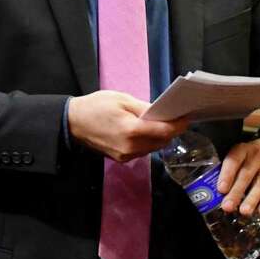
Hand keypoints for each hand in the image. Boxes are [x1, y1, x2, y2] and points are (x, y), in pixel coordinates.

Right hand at [67, 90, 187, 161]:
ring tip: (157, 125)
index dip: (178, 125)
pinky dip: (147, 142)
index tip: (187, 118)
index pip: (164, 131)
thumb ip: (144, 108)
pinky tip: (142, 133)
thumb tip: (162, 114)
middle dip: (169, 131)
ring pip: (153, 148)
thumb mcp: (120, 99)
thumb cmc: (95, 106)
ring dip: (158, 138)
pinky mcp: (122, 159)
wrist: (72, 122)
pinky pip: (142, 151)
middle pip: (162, 141)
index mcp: (132, 130)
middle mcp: (132, 147)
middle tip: (172, 119)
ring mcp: (126, 155)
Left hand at [218, 139, 259, 215]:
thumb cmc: (247, 156)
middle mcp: (256, 157)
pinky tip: (259, 211)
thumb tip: (212, 187)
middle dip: (236, 191)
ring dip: (252, 199)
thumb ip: (229, 167)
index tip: (221, 189)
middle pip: (246, 175)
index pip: (233, 161)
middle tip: (228, 206)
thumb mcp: (238, 154)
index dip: (227, 175)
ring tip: (244, 211)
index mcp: (243, 150)